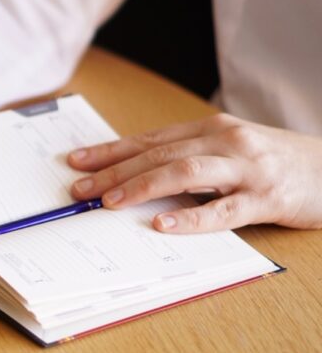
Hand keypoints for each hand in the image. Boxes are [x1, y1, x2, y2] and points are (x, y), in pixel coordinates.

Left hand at [66, 113, 321, 232]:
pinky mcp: (267, 198)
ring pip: (184, 173)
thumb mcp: (230, 149)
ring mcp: (247, 168)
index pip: (149, 139)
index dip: (110, 151)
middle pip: (158, 154)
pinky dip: (189, 218)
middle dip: (113, 171)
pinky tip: (161, 224)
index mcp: (210, 128)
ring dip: (141, 187)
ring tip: (109, 202)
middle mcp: (224, 141)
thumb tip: (134, 173)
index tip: (76, 162)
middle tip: (80, 188)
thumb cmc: (275, 161)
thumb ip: (189, 156)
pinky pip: (223, 211)